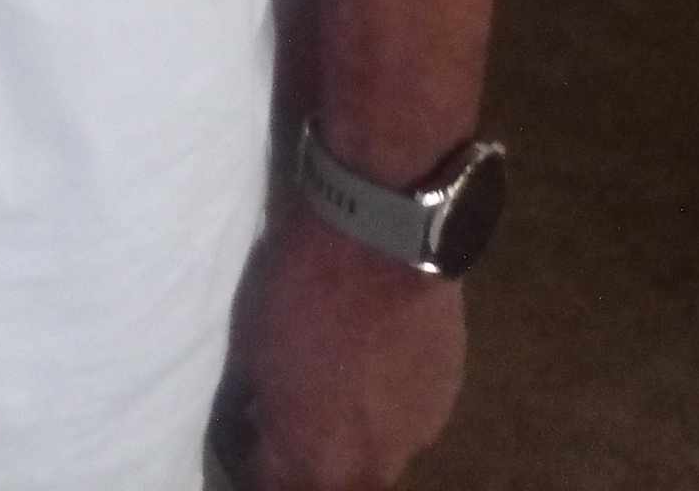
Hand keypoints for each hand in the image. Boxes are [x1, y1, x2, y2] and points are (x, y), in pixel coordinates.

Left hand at [232, 208, 465, 489]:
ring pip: (375, 455)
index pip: (269, 488)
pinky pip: (410, 417)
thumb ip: (261, 408)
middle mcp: (367, 468)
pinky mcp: (446, 399)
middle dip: (310, 459)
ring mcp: (415, 437)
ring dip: (354, 431)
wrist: (380, 232)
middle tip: (295, 409)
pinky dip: (390, 398)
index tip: (251, 435)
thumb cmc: (299, 288)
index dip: (255, 462)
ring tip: (343, 372)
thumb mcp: (252, 351)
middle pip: (331, 484)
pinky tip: (378, 351)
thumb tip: (259, 426)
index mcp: (310, 461)